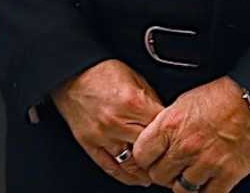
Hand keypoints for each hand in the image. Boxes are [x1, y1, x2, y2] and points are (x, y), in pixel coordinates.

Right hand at [50, 59, 165, 185]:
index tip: (179, 140)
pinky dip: (126, 176)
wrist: (71, 72)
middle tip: (174, 160)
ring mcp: (101, 135)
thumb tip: (167, 123)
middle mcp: (116, 122)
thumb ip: (153, 103)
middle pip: (150, 150)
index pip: (162, 130)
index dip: (174, 135)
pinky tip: (137, 178)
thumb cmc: (102, 73)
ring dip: (147, 172)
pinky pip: (109, 166)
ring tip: (157, 173)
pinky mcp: (88, 142)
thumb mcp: (136, 80)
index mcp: (132, 103)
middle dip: (163, 156)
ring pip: (131, 164)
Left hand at [130, 76, 249, 191]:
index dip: (145, 159)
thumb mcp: (183, 102)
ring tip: (190, 175)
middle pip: (158, 176)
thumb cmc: (223, 95)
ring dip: (184, 184)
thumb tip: (159, 141)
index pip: (141, 155)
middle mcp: (185, 146)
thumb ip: (167, 125)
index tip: (151, 160)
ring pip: (181, 189)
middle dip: (163, 174)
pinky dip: (206, 191)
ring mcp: (206, 162)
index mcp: (169, 125)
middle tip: (172, 170)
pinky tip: (208, 183)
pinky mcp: (228, 174)